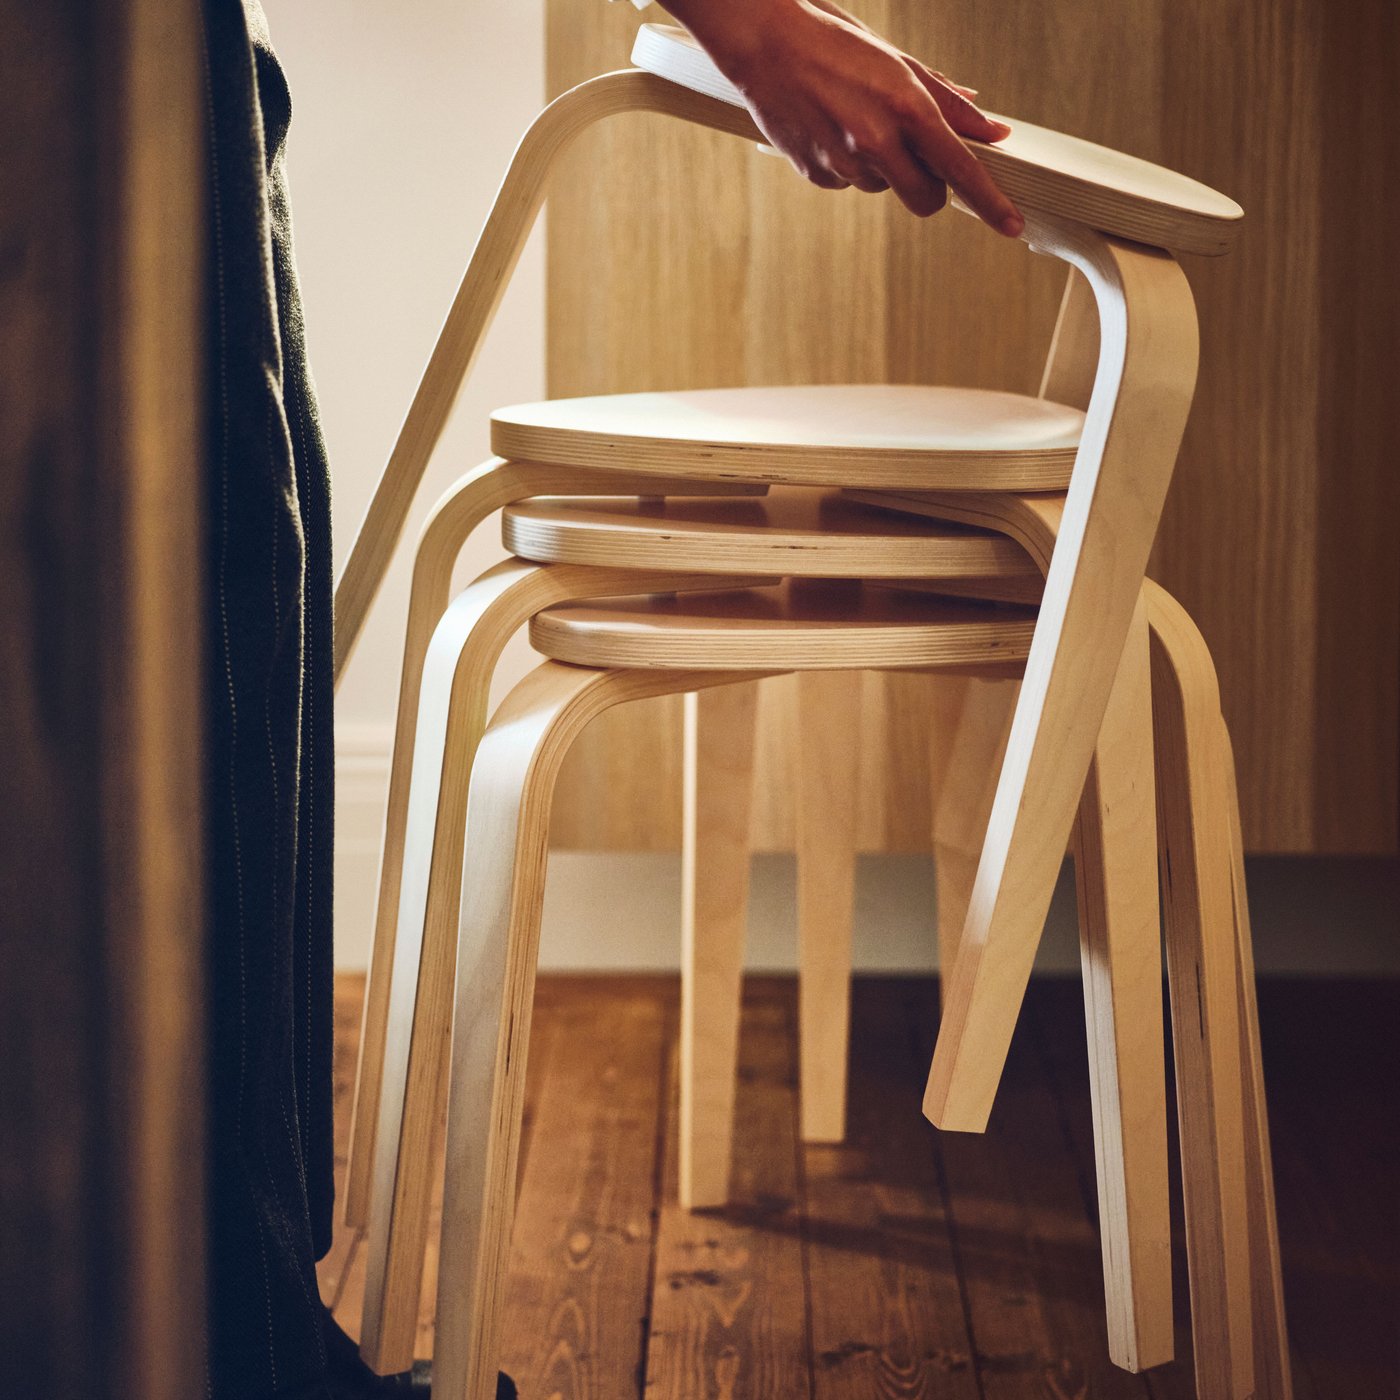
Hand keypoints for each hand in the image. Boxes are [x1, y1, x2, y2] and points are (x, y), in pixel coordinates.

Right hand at [657, 0, 1022, 235]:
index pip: (961, 168)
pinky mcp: (817, 174)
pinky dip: (849, 166)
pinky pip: (849, 184)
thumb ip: (947, 103)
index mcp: (906, 106)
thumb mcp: (899, 65)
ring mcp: (844, 162)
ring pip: (884, 189)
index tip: (1012, 225)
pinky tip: (832, 130)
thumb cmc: (835, 45)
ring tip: (856, 121)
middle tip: (919, 159)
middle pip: (926, 200)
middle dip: (930, 188)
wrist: (766, 44)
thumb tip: (991, 130)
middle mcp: (877, 140)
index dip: (991, 201)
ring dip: (882, 168)